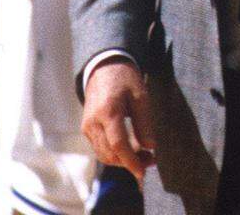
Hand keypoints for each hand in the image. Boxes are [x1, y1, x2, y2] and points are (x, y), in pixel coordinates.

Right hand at [81, 58, 155, 181]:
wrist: (104, 67)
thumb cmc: (125, 79)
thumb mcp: (140, 96)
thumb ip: (144, 122)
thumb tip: (150, 147)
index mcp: (108, 111)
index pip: (119, 145)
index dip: (131, 161)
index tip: (143, 171)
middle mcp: (93, 122)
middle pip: (110, 154)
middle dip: (130, 162)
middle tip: (152, 160)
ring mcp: (87, 127)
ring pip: (104, 155)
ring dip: (123, 160)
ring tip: (144, 155)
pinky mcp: (87, 129)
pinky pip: (100, 148)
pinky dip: (115, 153)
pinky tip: (131, 148)